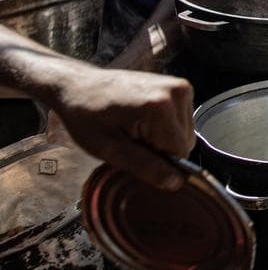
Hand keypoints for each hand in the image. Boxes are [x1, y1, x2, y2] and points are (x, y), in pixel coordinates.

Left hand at [50, 66, 194, 190]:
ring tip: (136, 127)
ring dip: (164, 138)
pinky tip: (144, 119)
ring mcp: (181, 86)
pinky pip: (183, 121)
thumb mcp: (108, 148)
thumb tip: (175, 183)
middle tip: (131, 138)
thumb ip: (144, 166)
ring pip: (186, 133)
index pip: (180, 152)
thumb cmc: (85, 115)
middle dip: (161, 148)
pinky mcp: (180, 86)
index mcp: (160, 106)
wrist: (78, 86)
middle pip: (185, 142)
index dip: (157, 160)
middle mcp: (177, 92)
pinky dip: (166, 126)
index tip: (132, 149)